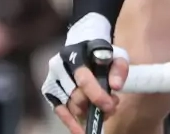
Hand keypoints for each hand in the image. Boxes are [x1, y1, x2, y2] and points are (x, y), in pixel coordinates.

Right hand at [41, 14, 129, 133]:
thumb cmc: (100, 52)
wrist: (82, 45)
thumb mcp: (116, 54)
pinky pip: (59, 110)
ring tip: (104, 113)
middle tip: (112, 107)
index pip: (84, 80)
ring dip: (87, 115)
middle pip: (75, 97)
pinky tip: (81, 130)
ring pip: (68, 106)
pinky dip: (71, 122)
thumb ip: (119, 68)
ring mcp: (52, 80)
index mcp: (75, 56)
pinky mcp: (49, 91)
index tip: (110, 106)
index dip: (97, 95)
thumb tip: (115, 86)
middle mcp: (58, 69)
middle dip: (95, 107)